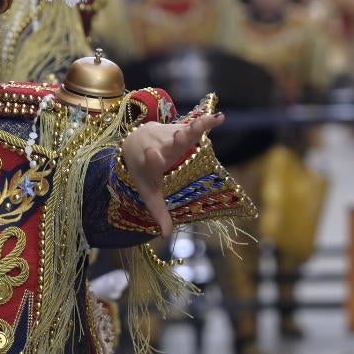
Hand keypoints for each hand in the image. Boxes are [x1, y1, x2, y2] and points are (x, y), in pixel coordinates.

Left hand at [120, 113, 223, 237]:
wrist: (134, 142)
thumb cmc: (143, 172)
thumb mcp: (148, 192)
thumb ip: (158, 211)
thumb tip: (166, 235)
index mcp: (151, 165)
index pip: (151, 163)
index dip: (152, 159)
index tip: (152, 155)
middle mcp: (160, 147)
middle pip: (170, 145)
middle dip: (175, 141)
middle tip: (179, 137)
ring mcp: (169, 135)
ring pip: (183, 131)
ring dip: (194, 128)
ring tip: (206, 123)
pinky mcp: (179, 127)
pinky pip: (193, 124)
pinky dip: (206, 121)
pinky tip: (219, 117)